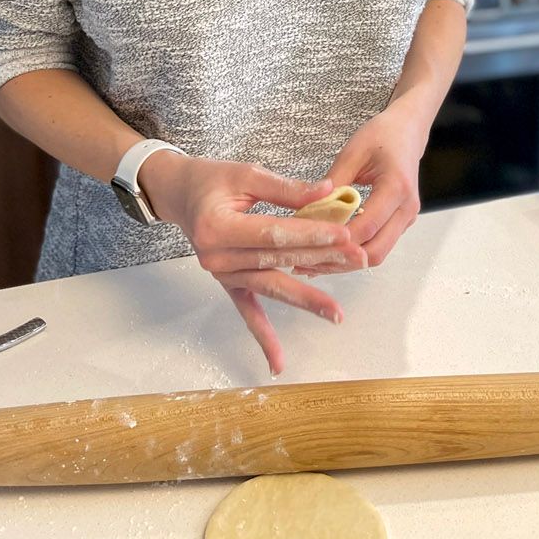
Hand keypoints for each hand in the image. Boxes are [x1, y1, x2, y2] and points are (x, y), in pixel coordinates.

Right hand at [141, 152, 365, 375]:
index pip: (275, 234)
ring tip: (336, 312)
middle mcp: (217, 257)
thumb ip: (287, 189)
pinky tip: (278, 363)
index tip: (345, 235)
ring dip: (305, 299)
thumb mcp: (247, 174)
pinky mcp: (228, 284)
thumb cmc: (213, 181)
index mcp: (219, 227)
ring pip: (271, 287)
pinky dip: (263, 338)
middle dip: (321, 261)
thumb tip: (328, 191)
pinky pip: (247, 313)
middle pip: (278, 262)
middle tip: (358, 260)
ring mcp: (222, 275)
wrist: (180, 195)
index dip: (312, 234)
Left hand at [292, 98, 427, 276]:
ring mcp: (406, 218)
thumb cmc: (383, 136)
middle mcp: (406, 208)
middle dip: (340, 261)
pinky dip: (354, 254)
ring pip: (376, 255)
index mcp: (396, 188)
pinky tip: (327, 252)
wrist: (408, 131)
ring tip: (312, 262)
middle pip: (374, 252)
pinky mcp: (400, 223)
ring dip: (346, 262)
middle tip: (306, 261)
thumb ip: (334, 182)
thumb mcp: (353, 152)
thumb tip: (310, 210)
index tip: (307, 242)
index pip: (366, 227)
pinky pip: (378, 246)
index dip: (337, 240)